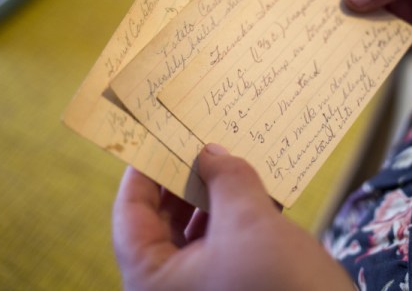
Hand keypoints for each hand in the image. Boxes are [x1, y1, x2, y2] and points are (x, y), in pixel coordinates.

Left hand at [112, 144, 352, 290]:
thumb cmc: (281, 289)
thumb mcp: (248, 222)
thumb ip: (226, 179)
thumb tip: (211, 154)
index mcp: (153, 283)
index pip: (130, 215)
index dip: (142, 172)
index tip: (157, 136)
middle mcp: (171, 290)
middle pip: (162, 223)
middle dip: (183, 180)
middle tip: (198, 141)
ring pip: (197, 233)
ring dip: (214, 196)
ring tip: (231, 159)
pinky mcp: (233, 290)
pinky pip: (224, 246)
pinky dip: (236, 217)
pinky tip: (256, 189)